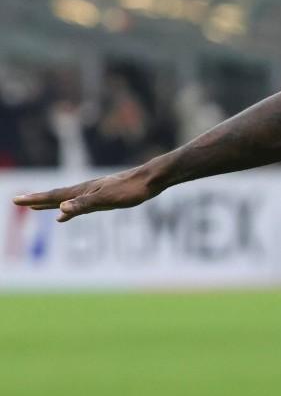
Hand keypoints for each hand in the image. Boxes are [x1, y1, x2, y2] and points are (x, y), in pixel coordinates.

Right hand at [12, 167, 158, 222]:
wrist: (151, 180)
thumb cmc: (130, 190)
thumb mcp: (106, 200)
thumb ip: (83, 205)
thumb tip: (60, 210)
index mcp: (83, 191)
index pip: (54, 196)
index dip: (35, 199)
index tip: (15, 200)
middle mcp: (85, 190)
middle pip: (56, 196)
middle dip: (37, 200)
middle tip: (18, 201)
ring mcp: (94, 193)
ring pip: (67, 200)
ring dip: (51, 204)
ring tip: (38, 209)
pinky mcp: (104, 197)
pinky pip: (80, 205)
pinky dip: (69, 210)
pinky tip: (66, 215)